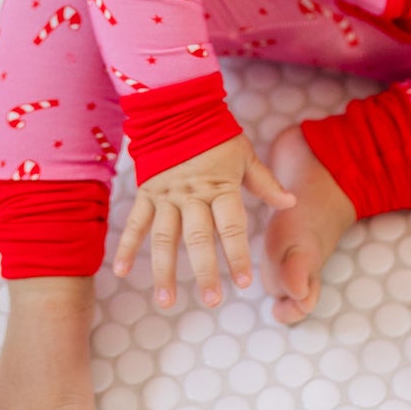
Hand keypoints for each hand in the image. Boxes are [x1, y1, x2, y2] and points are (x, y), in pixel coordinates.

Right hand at [113, 133, 295, 307]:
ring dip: (164, 270)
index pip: (231, 227)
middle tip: (212, 300)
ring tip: (167, 302)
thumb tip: (290, 202)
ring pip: (165, 238)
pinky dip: (126, 246)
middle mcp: (192, 195)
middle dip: (205, 271)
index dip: (238, 255)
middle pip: (198, 238)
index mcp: (220, 187)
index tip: (244, 282)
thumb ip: (265, 182)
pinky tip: (120, 271)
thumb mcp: (244, 154)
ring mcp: (166, 195)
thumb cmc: (216, 134)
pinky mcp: (146, 193)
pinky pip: (135, 223)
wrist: (177, 108)